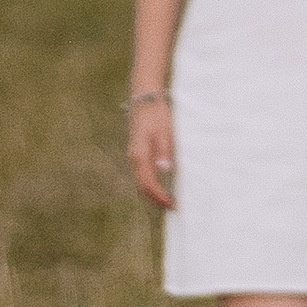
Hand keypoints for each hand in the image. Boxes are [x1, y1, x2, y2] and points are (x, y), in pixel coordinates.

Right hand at [127, 96, 175, 210]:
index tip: (171, 204)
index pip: (148, 183)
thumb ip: (163, 151)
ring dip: (153, 192)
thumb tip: (164, 169)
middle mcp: (134, 158)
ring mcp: (134, 156)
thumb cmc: (156, 114)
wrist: (144, 99)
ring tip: (167, 200)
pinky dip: (150, 183)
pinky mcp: (138, 153)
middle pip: (143, 186)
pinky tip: (160, 186)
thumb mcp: (163, 131)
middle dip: (156, 198)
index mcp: (140, 155)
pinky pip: (142, 174)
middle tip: (171, 207)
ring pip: (141, 181)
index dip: (160, 196)